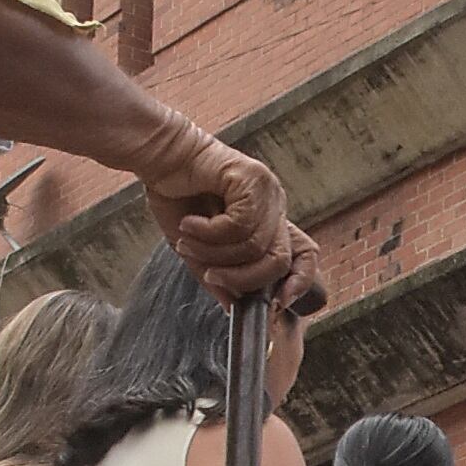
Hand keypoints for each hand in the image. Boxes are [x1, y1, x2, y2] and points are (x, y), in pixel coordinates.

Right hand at [142, 122, 302, 301]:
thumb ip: (215, 276)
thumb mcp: (196, 249)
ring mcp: (267, 191)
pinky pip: (240, 225)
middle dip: (242, 278)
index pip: (304, 255)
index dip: (300, 282)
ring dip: (214, 252)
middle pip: (279, 261)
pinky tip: (190, 223)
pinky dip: (210, 232)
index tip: (277, 305)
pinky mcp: (253, 178)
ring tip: (187, 242)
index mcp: (268, 223)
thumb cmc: (177, 198)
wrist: (160, 158)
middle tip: (208, 275)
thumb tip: (232, 307)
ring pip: (255, 246)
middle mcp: (274, 206)